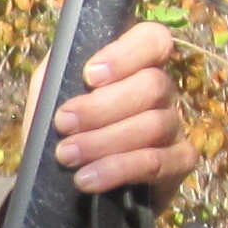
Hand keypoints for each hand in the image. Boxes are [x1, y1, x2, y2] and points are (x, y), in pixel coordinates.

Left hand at [51, 19, 195, 203]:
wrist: (56, 188)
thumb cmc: (60, 133)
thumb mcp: (50, 93)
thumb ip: (60, 67)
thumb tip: (71, 50)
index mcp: (135, 68)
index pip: (153, 39)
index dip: (126, 54)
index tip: (89, 76)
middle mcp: (161, 93)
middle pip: (153, 84)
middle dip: (102, 106)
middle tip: (63, 124)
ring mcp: (173, 128)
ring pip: (154, 124)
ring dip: (104, 141)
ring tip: (67, 155)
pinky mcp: (177, 164)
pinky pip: (157, 162)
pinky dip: (119, 169)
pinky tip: (88, 179)